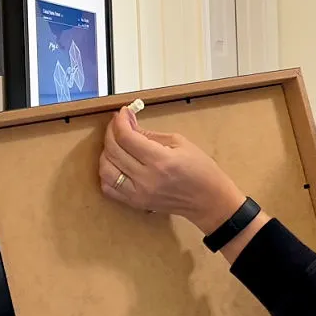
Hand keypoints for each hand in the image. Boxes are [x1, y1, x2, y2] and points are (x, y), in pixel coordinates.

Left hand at [98, 106, 246, 234]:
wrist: (209, 201)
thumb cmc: (200, 169)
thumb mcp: (180, 143)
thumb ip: (150, 134)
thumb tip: (129, 123)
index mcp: (161, 160)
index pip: (127, 137)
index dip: (120, 122)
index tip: (123, 113)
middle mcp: (146, 178)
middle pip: (113, 151)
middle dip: (111, 132)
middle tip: (118, 123)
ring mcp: (139, 194)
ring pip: (106, 169)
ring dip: (106, 152)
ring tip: (116, 143)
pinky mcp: (136, 203)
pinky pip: (108, 188)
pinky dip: (106, 173)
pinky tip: (115, 163)